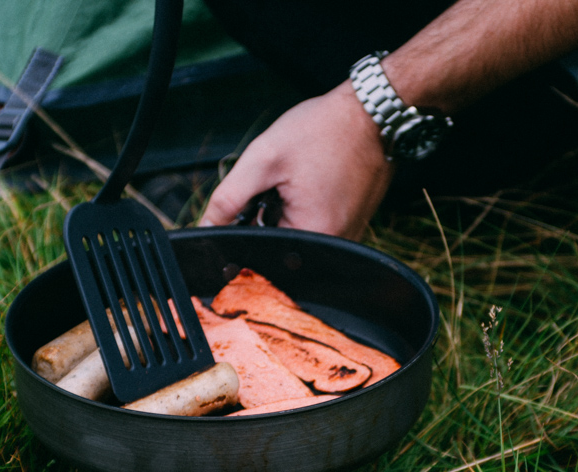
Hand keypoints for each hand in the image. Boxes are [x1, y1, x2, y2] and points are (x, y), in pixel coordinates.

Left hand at [199, 81, 394, 240]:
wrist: (372, 112)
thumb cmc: (324, 129)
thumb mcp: (264, 158)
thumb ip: (228, 197)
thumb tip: (205, 228)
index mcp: (312, 236)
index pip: (261, 254)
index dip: (246, 232)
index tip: (254, 202)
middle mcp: (334, 247)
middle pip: (281, 249)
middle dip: (267, 221)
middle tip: (279, 185)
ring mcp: (346, 238)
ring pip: (297, 239)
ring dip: (285, 216)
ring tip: (299, 182)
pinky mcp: (352, 228)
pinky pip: (316, 230)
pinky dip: (304, 212)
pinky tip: (312, 186)